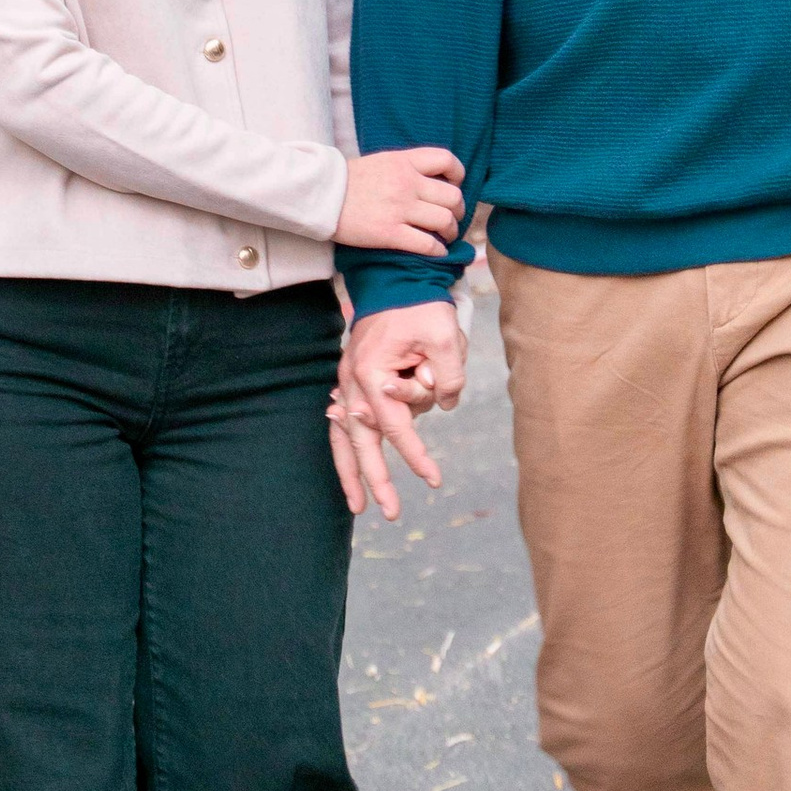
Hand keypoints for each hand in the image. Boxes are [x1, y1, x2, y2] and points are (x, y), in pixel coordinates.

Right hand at [327, 301, 462, 518]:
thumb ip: (447, 377)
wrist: (397, 277)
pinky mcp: (354, 379)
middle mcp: (353, 379)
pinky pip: (347, 421)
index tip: (433, 480)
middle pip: (359, 441)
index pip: (396, 427)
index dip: (415, 457)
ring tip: (358, 505)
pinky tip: (352, 471)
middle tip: (389, 513)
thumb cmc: (421, 306)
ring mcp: (348, 379)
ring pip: (343, 436)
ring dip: (351, 471)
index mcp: (372, 372)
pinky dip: (348, 446)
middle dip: (374, 480)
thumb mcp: (445, 338)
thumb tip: (443, 406)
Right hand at [337, 145, 464, 255]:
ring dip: (450, 232)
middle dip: (458, 211)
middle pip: (452, 196)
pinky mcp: (390, 233)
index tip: (454, 186)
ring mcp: (399, 209)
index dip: (458, 175)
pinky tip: (435, 252)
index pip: (447, 160)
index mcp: (404, 162)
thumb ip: (406, 167)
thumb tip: (430, 180)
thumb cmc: (348, 180)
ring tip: (444, 237)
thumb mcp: (381, 162)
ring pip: (444, 221)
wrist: (319, 195)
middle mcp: (407, 183)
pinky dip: (437, 250)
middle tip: (452, 219)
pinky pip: (426, 244)